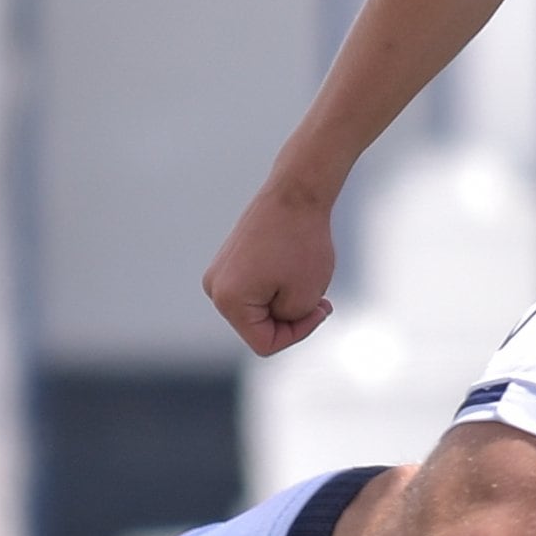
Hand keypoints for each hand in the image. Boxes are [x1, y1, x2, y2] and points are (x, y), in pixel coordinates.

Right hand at [203, 177, 338, 356]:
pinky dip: (279, 286)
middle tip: (320, 297)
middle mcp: (214, 288)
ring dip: (287, 301)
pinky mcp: (230, 262)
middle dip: (292, 317)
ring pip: (259, 310)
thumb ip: (289, 322)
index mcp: (228, 300)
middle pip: (259, 327)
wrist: (296, 192)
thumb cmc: (303, 242)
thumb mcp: (306, 297)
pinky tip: (295, 266)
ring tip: (306, 276)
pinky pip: (257, 290)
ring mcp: (219, 273)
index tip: (320, 308)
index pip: (265, 343)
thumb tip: (274, 319)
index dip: (298, 333)